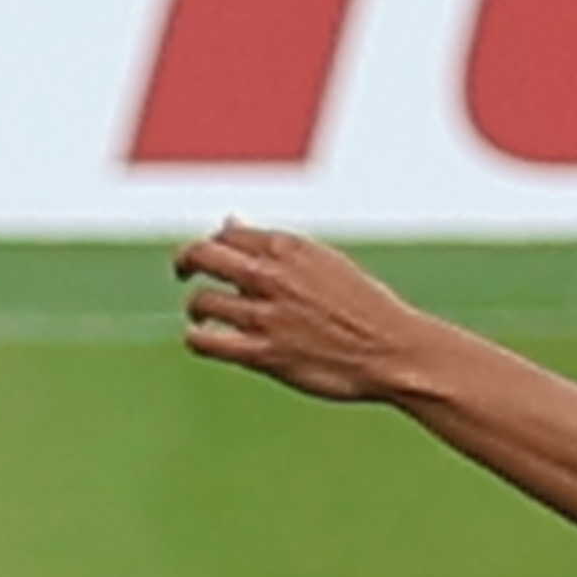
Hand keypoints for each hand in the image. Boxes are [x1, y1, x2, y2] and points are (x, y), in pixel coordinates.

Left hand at [179, 222, 435, 403]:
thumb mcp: (322, 261)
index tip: (214, 257)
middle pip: (202, 256)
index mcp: (288, 247)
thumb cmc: (364, 307)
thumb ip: (273, 246)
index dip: (214, 242)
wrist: (392, 350)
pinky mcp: (263, 354)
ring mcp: (265, 315)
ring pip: (201, 301)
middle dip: (185, 262)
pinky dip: (197, 338)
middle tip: (184, 272)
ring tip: (202, 317)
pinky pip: (207, 342)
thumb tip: (228, 222)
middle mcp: (271, 276)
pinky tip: (203, 339)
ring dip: (196, 308)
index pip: (227, 233)